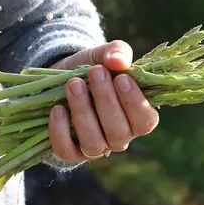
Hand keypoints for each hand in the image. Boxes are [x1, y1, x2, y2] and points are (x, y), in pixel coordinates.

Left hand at [48, 40, 158, 161]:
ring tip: (74, 84)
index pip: (145, 122)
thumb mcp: (105, 56)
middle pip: (118, 132)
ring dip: (83, 112)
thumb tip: (118, 61)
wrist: (62, 79)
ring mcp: (94, 148)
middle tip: (95, 72)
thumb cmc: (93, 69)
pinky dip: (60, 130)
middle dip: (106, 100)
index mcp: (136, 118)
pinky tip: (58, 108)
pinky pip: (66, 151)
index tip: (121, 78)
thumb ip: (117, 53)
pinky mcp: (70, 152)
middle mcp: (118, 138)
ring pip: (93, 143)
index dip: (135, 103)